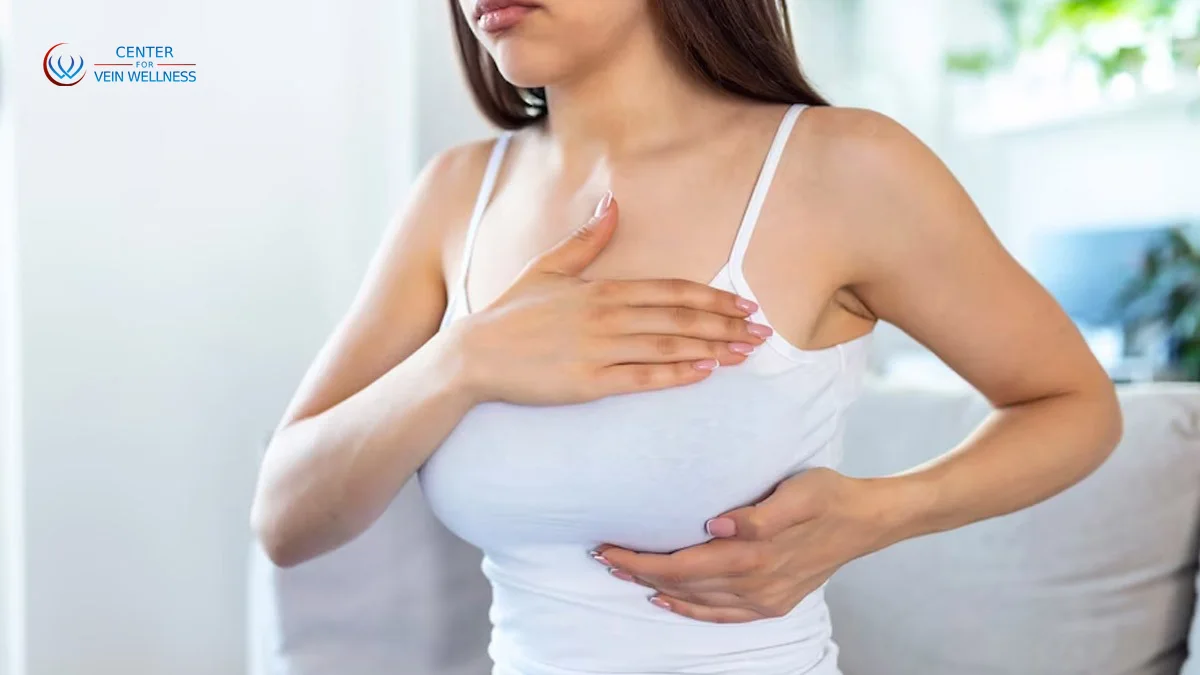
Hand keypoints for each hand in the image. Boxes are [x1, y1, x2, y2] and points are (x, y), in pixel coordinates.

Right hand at [453, 193, 772, 405]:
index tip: (744, 304)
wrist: (474, 356)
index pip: (671, 290)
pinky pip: (642, 378)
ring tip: (746, 353)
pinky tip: (704, 373)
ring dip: (712, 348)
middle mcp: (606, 318)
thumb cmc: (510, 313)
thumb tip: (612, 202)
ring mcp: (599, 351)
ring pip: (668, 346)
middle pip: (679, 318)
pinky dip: (676, 374)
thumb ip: (586, 239)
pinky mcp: (589, 383)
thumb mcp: (547, 268)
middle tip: (762, 331)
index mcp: (601, 289)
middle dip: (725, 324)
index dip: (712, 297)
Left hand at [593, 468, 904, 622]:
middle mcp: (754, 584)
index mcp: (753, 555)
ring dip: (658, 589)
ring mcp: (763, 599)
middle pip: (681, 585)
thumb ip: (758, 513)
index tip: (609, 549)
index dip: (640, 561)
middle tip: (604, 558)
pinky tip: (671, 602)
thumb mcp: (798, 491)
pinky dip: (691, 611)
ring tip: (625, 575)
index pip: (680, 564)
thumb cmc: (828, 495)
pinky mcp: (773, 604)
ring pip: (697, 602)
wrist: (866, 521)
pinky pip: (722, 615)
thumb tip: (717, 524)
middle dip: (638, 573)